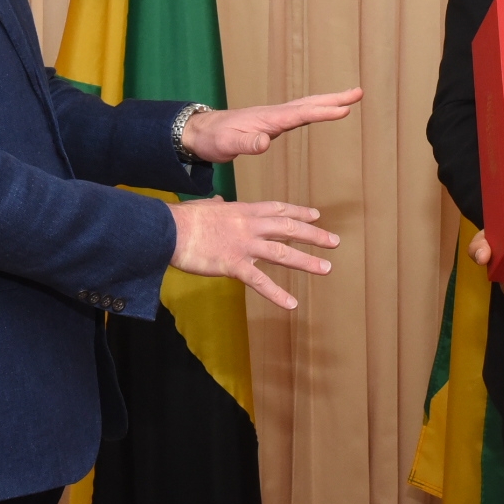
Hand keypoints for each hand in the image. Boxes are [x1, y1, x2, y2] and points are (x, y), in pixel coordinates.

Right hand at [169, 200, 339, 308]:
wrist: (169, 230)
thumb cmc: (183, 218)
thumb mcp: (205, 206)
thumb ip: (216, 205)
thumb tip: (217, 200)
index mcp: (244, 210)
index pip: (279, 209)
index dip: (300, 212)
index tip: (317, 215)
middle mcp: (250, 226)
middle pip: (289, 228)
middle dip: (314, 235)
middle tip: (334, 241)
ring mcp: (244, 245)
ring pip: (283, 252)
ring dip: (306, 261)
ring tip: (326, 268)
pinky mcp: (234, 265)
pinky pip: (260, 281)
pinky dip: (277, 294)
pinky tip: (291, 303)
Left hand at [179, 87, 363, 161]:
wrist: (200, 132)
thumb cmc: (214, 138)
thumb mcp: (227, 144)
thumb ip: (246, 143)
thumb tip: (265, 142)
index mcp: (269, 119)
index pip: (301, 114)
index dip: (323, 111)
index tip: (345, 109)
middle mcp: (275, 115)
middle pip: (310, 103)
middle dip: (334, 98)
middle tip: (358, 93)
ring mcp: (274, 118)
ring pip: (307, 106)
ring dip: (328, 101)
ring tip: (350, 98)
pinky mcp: (272, 123)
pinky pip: (300, 114)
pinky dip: (316, 110)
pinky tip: (322, 111)